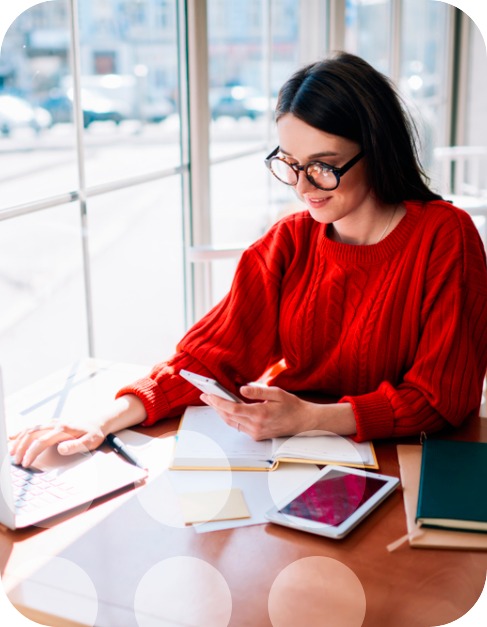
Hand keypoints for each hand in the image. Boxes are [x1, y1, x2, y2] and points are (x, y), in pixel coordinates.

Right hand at [8, 394, 146, 466]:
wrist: (98, 421)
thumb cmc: (94, 433)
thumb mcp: (90, 441)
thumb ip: (75, 446)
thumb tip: (61, 448)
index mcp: (63, 429)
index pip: (41, 441)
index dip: (32, 452)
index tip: (25, 462)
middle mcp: (55, 424)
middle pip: (32, 434)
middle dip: (21, 447)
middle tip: (15, 460)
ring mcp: (52, 422)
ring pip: (31, 429)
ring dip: (19, 440)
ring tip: (11, 451)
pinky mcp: (51, 423)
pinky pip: (34, 426)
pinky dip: (22, 432)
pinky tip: (14, 437)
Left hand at [201, 384, 319, 439]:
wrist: (304, 422)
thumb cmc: (292, 406)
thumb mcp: (277, 393)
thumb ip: (258, 390)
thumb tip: (241, 389)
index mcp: (260, 414)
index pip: (232, 409)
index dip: (218, 402)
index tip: (209, 395)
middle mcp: (256, 426)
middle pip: (228, 416)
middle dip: (215, 406)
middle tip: (205, 396)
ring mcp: (256, 433)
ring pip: (232, 422)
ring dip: (221, 412)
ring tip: (212, 401)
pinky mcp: (257, 435)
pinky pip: (238, 426)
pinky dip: (230, 418)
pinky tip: (226, 409)